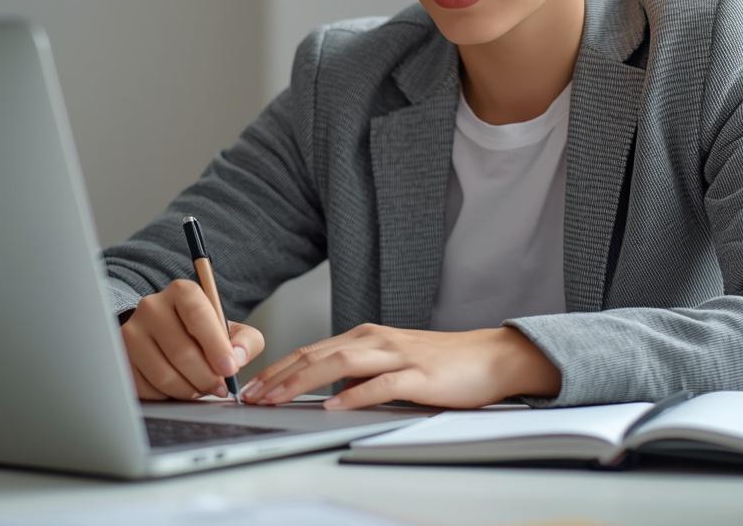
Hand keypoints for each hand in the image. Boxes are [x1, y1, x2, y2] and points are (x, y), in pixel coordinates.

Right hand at [120, 279, 264, 400]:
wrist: (164, 334)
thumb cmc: (202, 333)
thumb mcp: (230, 330)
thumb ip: (245, 341)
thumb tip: (237, 358)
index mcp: (182, 292)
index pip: (198, 315)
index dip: (216, 346)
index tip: (230, 369)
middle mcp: (152, 307)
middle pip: (182, 352)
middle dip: (207, 378)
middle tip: (219, 387)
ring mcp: (132, 332)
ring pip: (164, 375)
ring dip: (189, 390)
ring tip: (200, 387)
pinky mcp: (121, 358)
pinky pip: (148, 389)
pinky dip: (168, 396)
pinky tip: (178, 387)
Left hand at [239, 323, 560, 409]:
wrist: (491, 357)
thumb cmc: (444, 363)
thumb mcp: (393, 362)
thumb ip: (362, 372)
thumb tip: (330, 389)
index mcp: (367, 336)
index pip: (312, 350)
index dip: (279, 367)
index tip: (254, 385)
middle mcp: (376, 339)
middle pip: (317, 354)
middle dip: (279, 375)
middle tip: (251, 394)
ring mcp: (396, 355)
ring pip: (339, 364)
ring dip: (303, 382)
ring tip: (277, 398)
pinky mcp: (417, 375)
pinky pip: (380, 385)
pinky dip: (353, 395)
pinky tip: (332, 406)